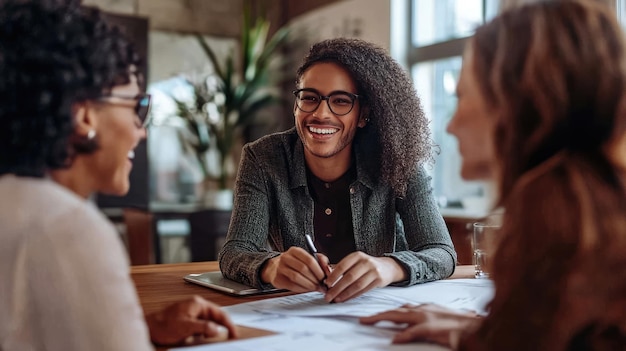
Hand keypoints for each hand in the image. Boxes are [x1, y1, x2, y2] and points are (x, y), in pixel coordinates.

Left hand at [145, 295, 237, 345]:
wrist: (150, 328)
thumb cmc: (163, 325)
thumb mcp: (186, 327)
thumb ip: (203, 327)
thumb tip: (217, 329)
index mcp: (198, 304)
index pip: (219, 313)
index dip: (229, 324)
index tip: (234, 333)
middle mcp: (196, 306)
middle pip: (216, 316)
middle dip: (222, 327)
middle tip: (230, 337)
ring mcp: (192, 313)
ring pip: (209, 321)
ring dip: (212, 330)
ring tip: (214, 337)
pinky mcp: (189, 320)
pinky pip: (202, 325)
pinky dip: (205, 332)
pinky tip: (201, 337)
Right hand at [261, 246, 329, 292]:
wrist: (275, 268)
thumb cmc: (295, 263)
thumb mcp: (307, 257)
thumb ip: (320, 261)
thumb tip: (329, 271)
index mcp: (295, 250)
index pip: (309, 259)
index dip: (319, 270)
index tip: (325, 277)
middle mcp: (285, 257)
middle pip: (303, 269)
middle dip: (315, 279)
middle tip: (322, 285)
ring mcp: (280, 268)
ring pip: (297, 277)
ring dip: (309, 285)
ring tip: (316, 288)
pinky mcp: (277, 279)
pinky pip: (292, 286)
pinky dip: (302, 289)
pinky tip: (307, 290)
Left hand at [324, 252, 405, 302]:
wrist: (387, 267)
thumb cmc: (365, 266)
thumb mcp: (354, 261)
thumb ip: (340, 266)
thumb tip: (323, 272)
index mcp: (357, 255)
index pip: (343, 265)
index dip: (333, 275)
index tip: (326, 284)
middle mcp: (366, 262)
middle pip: (349, 277)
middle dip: (337, 288)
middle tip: (328, 296)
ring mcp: (374, 271)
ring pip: (357, 285)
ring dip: (345, 294)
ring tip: (336, 299)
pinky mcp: (379, 280)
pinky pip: (364, 290)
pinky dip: (353, 296)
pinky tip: (346, 299)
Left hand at [359, 304, 480, 347]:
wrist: (478, 325)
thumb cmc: (461, 324)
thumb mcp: (441, 319)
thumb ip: (427, 322)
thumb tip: (410, 330)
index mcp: (425, 308)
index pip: (401, 309)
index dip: (386, 313)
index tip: (373, 317)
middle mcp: (424, 309)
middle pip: (395, 311)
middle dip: (378, 314)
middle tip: (362, 320)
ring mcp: (427, 318)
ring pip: (399, 316)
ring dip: (382, 318)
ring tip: (367, 322)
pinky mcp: (433, 328)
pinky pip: (414, 332)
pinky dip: (403, 335)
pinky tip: (394, 340)